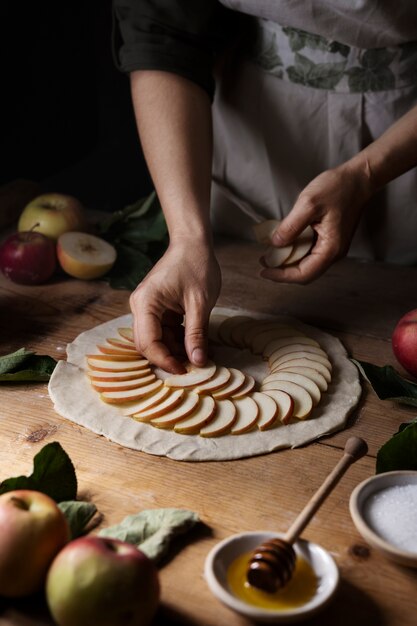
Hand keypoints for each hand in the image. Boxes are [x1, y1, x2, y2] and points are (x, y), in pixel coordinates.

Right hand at [129, 240, 220, 373]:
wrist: (193, 243)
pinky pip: (163, 331)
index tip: (185, 371)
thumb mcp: (200, 303)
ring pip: (156, 340)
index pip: (148, 343)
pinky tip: (194, 342)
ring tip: (198, 353)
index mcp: (145, 303)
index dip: (165, 361)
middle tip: (192, 366)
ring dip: (174, 350)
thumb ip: (197, 334)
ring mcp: (147, 307)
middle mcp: (140, 306)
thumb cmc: (197, 266)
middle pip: (147, 344)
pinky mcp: (156, 308)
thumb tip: (198, 362)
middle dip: (168, 357)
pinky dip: (177, 339)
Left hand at [260, 162, 373, 282]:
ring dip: (288, 262)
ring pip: (307, 264)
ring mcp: (333, 247)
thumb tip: (275, 244)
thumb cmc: (337, 188)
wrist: (358, 178)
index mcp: (331, 249)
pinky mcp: (330, 240)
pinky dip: (295, 251)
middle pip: (305, 273)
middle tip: (263, 261)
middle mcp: (334, 253)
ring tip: (269, 254)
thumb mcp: (309, 204)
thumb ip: (291, 226)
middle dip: (283, 271)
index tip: (263, 270)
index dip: (281, 276)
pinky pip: (310, 253)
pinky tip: (284, 243)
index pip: (304, 274)